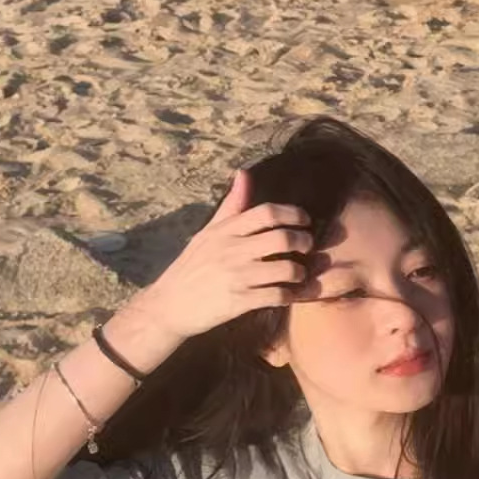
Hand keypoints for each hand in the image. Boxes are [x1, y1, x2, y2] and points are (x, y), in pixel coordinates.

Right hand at [130, 169, 312, 340]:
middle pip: (282, 238)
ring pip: (285, 269)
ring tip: (299, 274)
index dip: (293, 214)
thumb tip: (244, 173)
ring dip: (299, 272)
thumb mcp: (207, 233)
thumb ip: (231, 206)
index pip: (267, 212)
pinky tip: (289, 294)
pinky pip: (277, 296)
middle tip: (308, 247)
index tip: (304, 220)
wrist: (170, 305)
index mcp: (225, 230)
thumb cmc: (192, 267)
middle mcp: (232, 250)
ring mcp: (237, 276)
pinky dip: (290, 295)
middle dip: (304, 242)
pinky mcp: (240, 301)